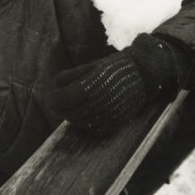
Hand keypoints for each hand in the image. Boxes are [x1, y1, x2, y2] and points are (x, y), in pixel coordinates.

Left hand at [47, 34, 181, 135]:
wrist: (143, 75)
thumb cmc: (114, 67)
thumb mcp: (91, 66)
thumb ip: (71, 76)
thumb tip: (56, 86)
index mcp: (90, 87)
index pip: (62, 99)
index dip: (54, 99)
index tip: (51, 97)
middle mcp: (97, 104)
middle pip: (68, 112)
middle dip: (61, 108)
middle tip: (59, 101)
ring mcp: (105, 117)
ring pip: (78, 122)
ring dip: (71, 115)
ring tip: (72, 106)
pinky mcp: (113, 125)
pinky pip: (91, 129)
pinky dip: (84, 122)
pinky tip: (86, 112)